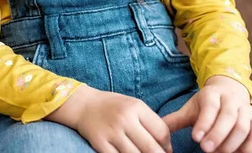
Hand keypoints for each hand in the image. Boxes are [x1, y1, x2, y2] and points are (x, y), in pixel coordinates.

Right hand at [48, 85, 172, 152]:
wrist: (84, 104)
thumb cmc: (113, 106)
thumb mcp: (132, 105)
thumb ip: (150, 122)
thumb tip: (167, 148)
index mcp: (135, 107)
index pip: (162, 132)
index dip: (167, 146)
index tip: (165, 150)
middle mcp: (124, 118)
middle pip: (152, 149)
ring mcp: (112, 132)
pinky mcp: (100, 143)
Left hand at [163, 76, 251, 152]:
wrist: (228, 94)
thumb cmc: (205, 106)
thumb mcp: (190, 109)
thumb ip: (176, 120)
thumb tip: (155, 129)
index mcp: (212, 93)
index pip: (210, 107)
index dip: (204, 123)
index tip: (195, 139)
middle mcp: (231, 99)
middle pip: (228, 117)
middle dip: (217, 135)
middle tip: (205, 150)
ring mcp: (246, 109)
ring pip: (242, 127)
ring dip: (231, 143)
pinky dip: (248, 147)